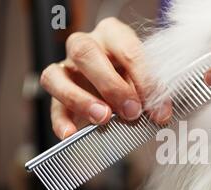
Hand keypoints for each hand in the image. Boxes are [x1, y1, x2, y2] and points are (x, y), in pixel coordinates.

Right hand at [41, 18, 171, 139]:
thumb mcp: (147, 78)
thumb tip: (158, 112)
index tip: (159, 109)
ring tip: (102, 118)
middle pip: (84, 52)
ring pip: (56, 75)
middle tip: (131, 111)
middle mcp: (85, 45)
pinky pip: (52, 105)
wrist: (120, 85)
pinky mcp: (58, 93)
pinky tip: (72, 134)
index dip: (145, 80)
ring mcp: (66, 68)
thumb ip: (150, 91)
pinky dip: (61, 121)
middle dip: (110, 85)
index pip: (127, 49)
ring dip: (80, 99)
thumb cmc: (135, 76)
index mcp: (113, 34)